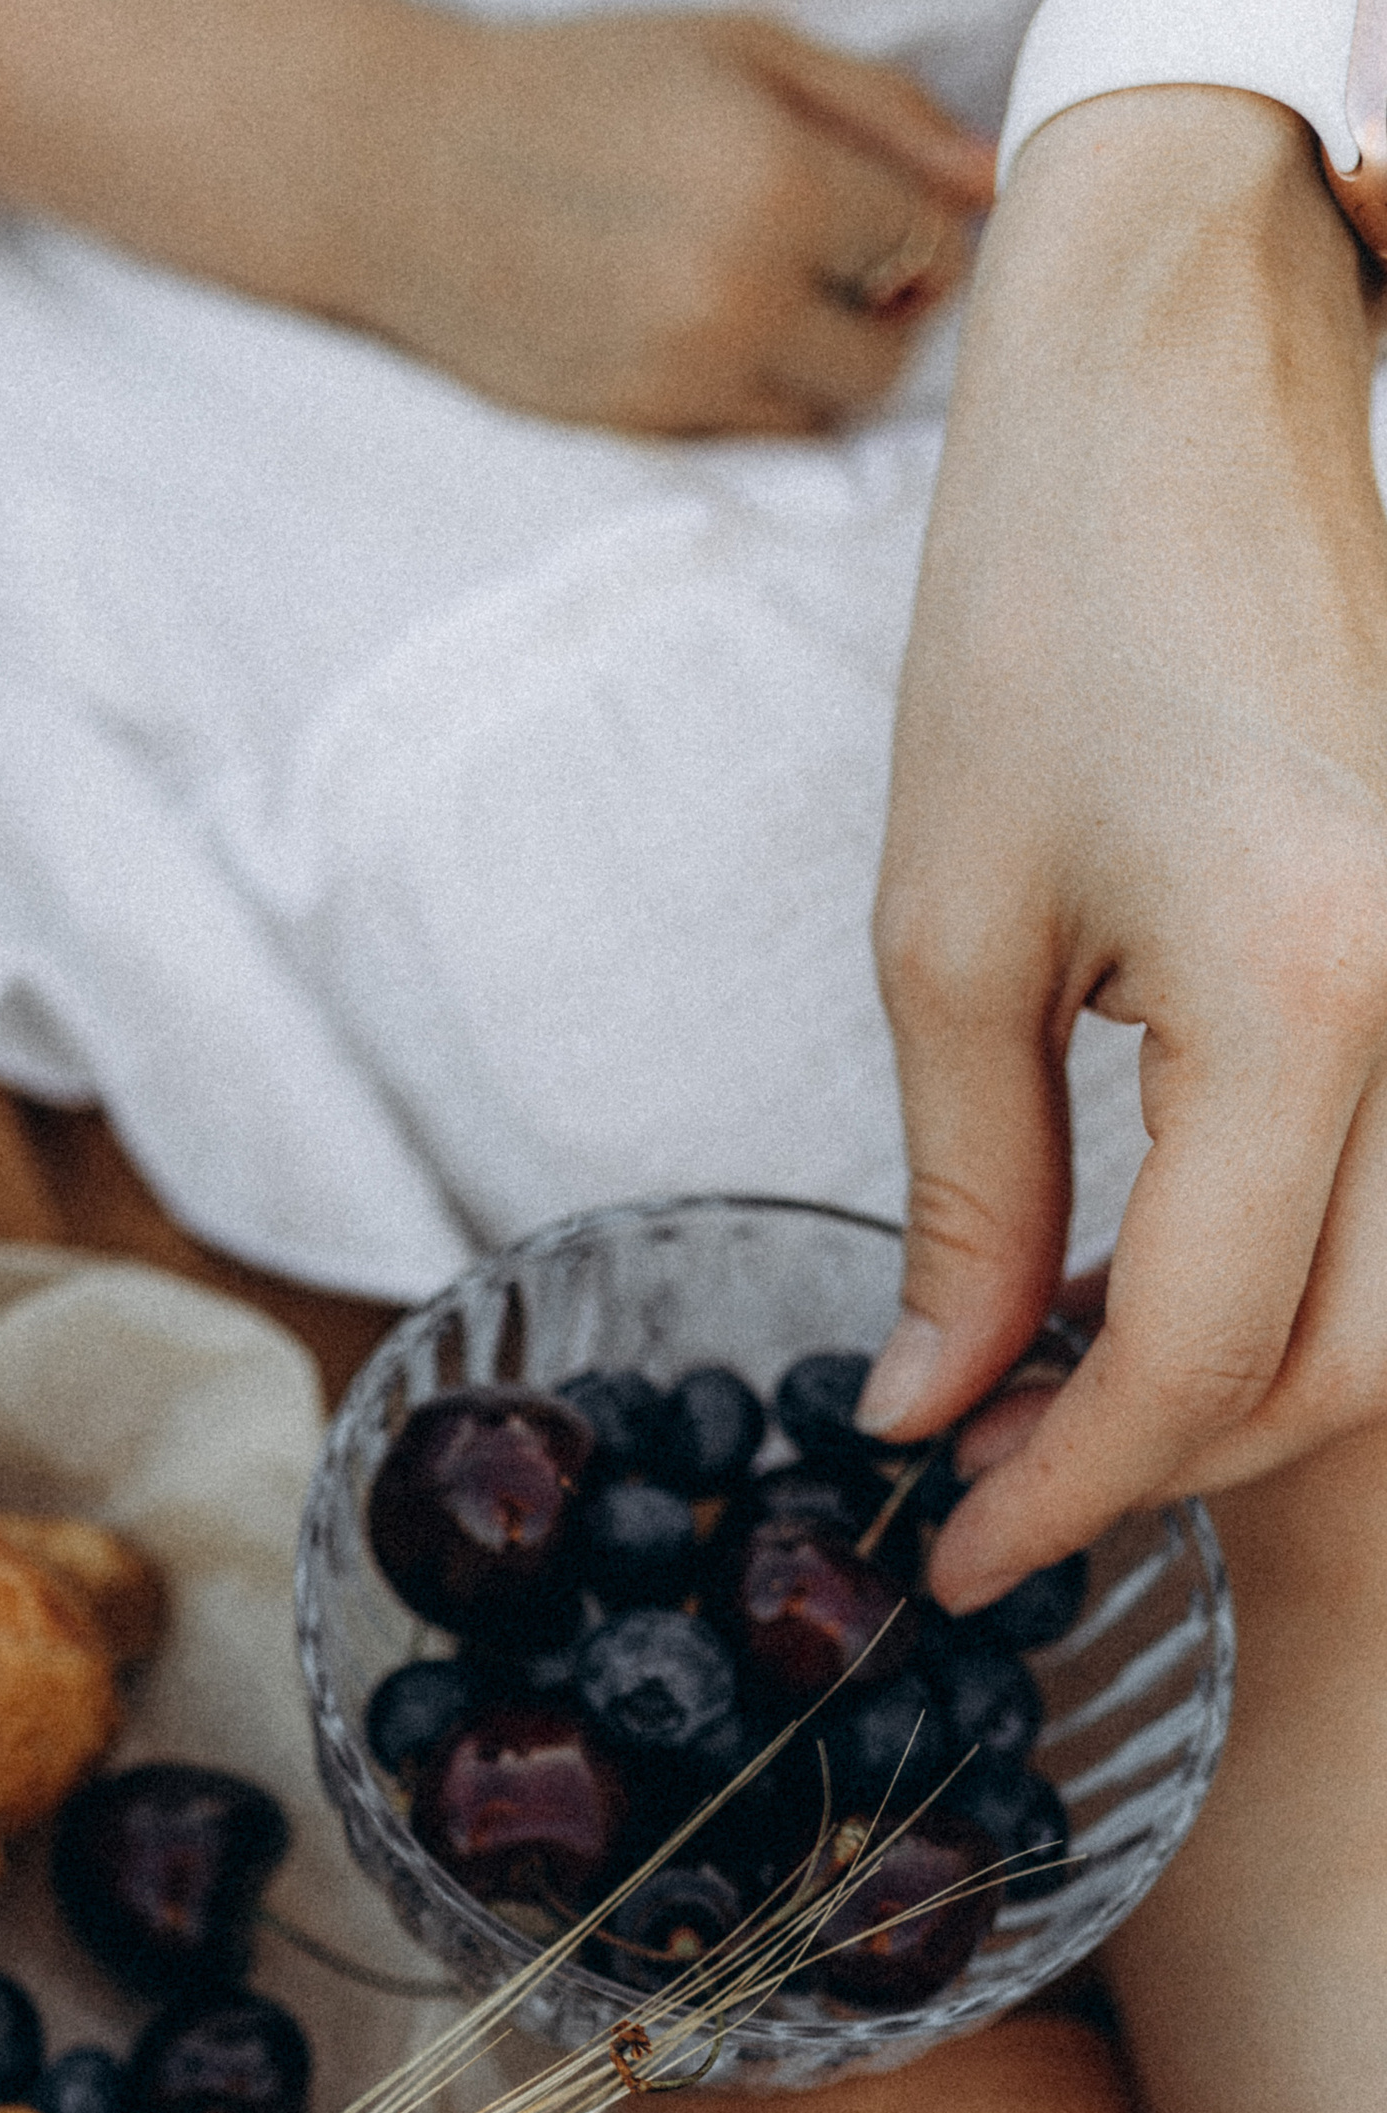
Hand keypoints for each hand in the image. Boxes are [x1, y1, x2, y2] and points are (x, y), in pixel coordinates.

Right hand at [352, 12, 993, 431]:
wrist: (408, 175)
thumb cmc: (583, 87)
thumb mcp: (740, 51)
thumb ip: (878, 113)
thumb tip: (990, 181)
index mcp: (780, 180)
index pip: (928, 245)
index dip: (923, 227)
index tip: (886, 206)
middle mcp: (740, 293)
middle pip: (889, 352)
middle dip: (885, 309)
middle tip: (841, 260)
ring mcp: (686, 374)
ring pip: (824, 409)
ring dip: (825, 361)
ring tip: (770, 292)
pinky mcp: (640, 426)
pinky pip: (754, 432)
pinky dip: (760, 389)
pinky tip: (711, 324)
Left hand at [868, 88, 1386, 1609]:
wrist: (1187, 390)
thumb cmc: (1044, 618)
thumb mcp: (949, 935)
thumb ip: (967, 1202)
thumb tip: (932, 1407)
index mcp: (1312, 988)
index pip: (1198, 1349)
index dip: (1066, 1492)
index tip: (949, 1557)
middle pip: (1345, 1368)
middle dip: (1162, 1467)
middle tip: (992, 1492)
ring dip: (1240, 1398)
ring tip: (1052, 1408)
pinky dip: (1298, 1289)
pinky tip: (1153, 1295)